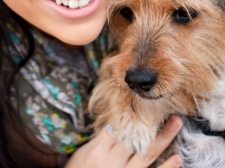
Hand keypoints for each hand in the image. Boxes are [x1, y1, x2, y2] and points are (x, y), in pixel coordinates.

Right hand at [65, 116, 182, 167]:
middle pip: (135, 138)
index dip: (132, 114)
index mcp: (97, 151)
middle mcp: (111, 162)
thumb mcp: (84, 154)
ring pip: (147, 154)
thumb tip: (115, 121)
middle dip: (152, 122)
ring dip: (164, 138)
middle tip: (168, 107)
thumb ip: (99, 139)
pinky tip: (178, 158)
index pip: (117, 127)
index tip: (145, 101)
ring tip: (177, 123)